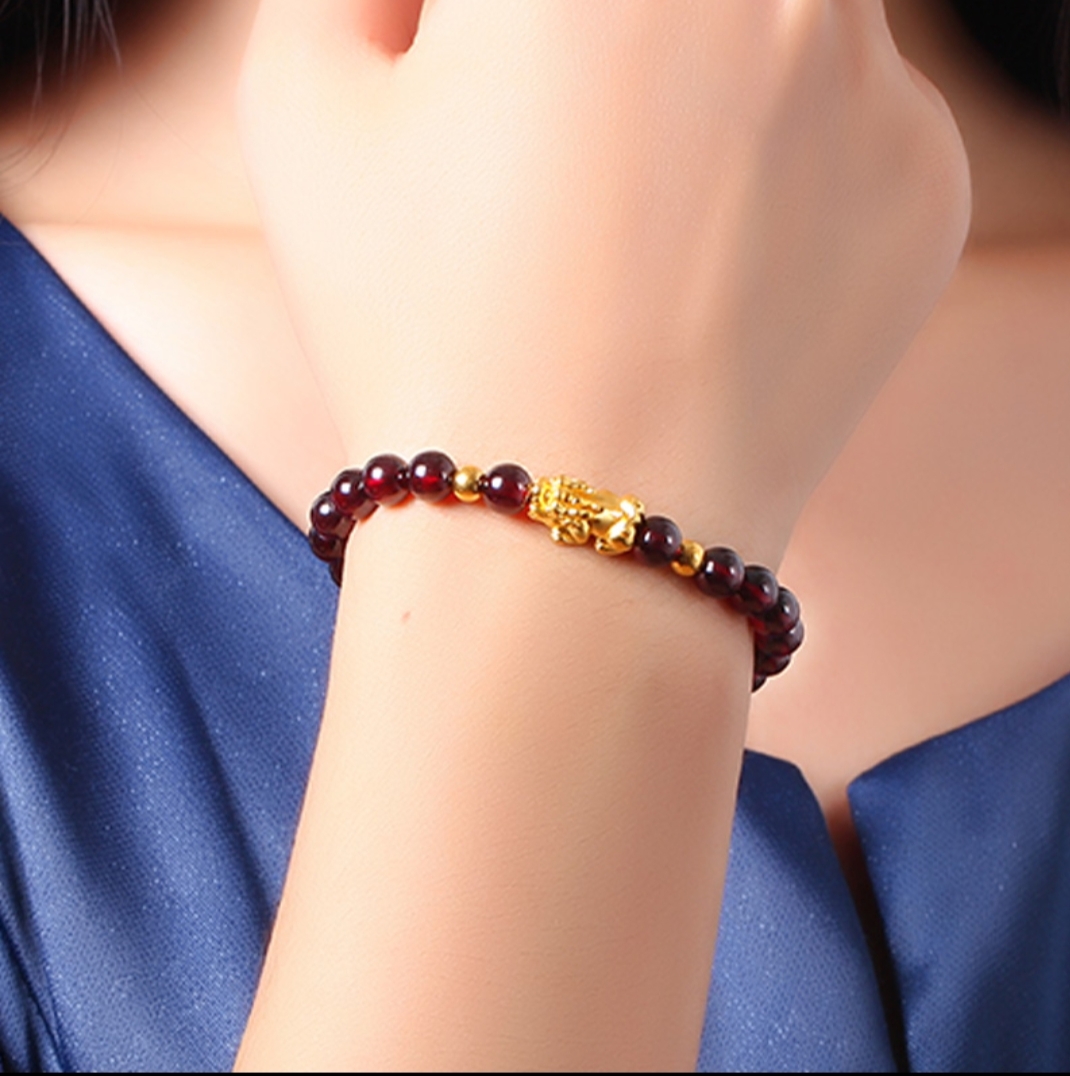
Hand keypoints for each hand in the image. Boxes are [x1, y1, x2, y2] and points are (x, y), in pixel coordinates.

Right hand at [239, 0, 968, 562]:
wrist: (569, 521)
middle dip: (600, 36)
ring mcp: (866, 66)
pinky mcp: (927, 176)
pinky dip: (784, 173)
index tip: (469, 89)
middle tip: (552, 145)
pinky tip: (710, 279)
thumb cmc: (421, 327)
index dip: (481, 32)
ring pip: (775, 19)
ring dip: (704, 76)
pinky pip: (850, 122)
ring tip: (632, 224)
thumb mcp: (303, 107)